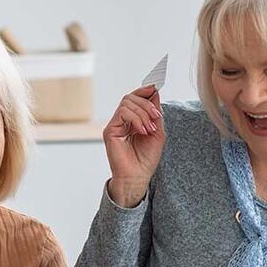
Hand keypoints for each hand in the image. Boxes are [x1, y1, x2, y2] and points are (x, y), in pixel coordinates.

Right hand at [103, 85, 165, 206]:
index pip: (135, 98)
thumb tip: (155, 92)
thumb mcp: (157, 132)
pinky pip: (122, 113)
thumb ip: (155, 113)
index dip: (145, 91)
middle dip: (147, 104)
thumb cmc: (146, 159)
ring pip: (127, 103)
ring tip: (150, 128)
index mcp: (132, 120)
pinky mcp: (110, 130)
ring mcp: (115, 125)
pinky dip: (136, 118)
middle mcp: (122, 121)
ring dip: (143, 112)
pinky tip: (143, 130)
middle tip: (156, 117)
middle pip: (131, 97)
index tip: (155, 89)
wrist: (137, 177)